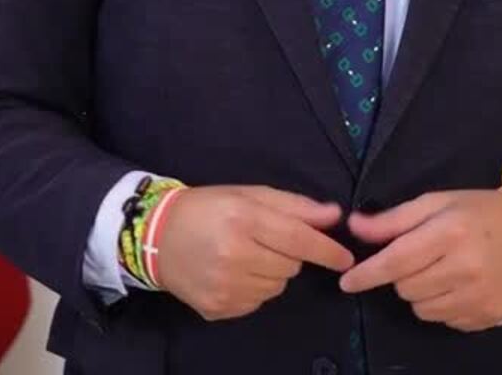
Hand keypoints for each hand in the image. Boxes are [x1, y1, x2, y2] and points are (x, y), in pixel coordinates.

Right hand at [152, 185, 354, 321]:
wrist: (156, 236)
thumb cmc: (208, 208)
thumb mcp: (249, 194)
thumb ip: (294, 205)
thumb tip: (334, 216)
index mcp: (243, 219)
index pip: (299, 240)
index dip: (327, 251)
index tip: (345, 259)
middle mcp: (234, 255)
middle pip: (291, 265)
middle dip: (288, 254)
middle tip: (263, 241)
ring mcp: (225, 286)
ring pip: (277, 286)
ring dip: (272, 272)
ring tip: (245, 256)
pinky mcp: (218, 307)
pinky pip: (257, 302)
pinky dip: (254, 288)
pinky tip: (233, 272)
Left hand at [338, 190, 501, 331]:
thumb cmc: (482, 212)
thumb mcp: (439, 201)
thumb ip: (395, 218)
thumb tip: (354, 227)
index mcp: (451, 233)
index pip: (396, 261)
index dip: (367, 274)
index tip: (347, 282)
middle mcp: (465, 268)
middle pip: (405, 288)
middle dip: (402, 275)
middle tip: (421, 258)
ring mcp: (478, 297)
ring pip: (421, 309)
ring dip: (420, 293)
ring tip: (441, 271)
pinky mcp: (487, 316)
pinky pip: (444, 320)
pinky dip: (442, 306)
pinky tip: (459, 286)